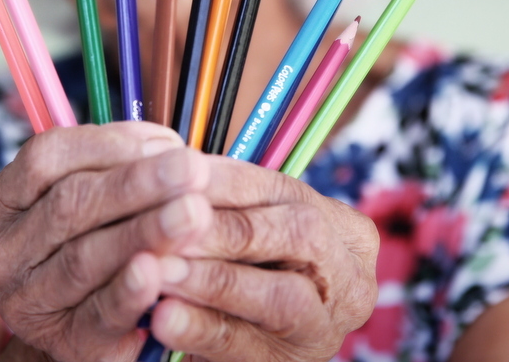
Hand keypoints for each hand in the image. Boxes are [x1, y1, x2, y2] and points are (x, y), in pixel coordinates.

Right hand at [0, 122, 213, 361]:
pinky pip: (97, 314)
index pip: (47, 157)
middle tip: (192, 170)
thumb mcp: (97, 197)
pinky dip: (128, 291)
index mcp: (4, 199)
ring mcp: (27, 300)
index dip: (109, 144)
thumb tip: (168, 148)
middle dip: (136, 184)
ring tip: (193, 212)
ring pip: (83, 257)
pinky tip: (157, 272)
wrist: (89, 323)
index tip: (167, 142)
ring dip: (143, 231)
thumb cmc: (98, 238)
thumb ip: (122, 166)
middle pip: (68, 204)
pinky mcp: (63, 341)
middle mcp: (4, 249)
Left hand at [149, 156, 378, 361]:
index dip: (225, 180)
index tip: (172, 170)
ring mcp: (326, 328)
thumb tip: (175, 165)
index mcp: (344, 229)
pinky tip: (163, 317)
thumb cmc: (249, 272)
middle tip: (166, 223)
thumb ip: (229, 206)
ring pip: (279, 297)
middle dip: (225, 229)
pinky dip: (201, 328)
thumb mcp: (256, 233)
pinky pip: (246, 346)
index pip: (283, 189)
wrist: (258, 340)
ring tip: (158, 269)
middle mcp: (350, 277)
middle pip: (298, 236)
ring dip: (212, 280)